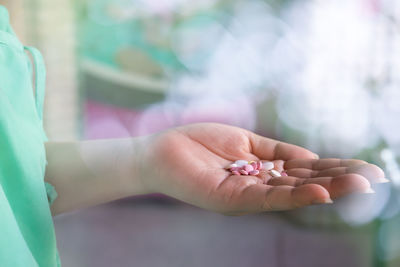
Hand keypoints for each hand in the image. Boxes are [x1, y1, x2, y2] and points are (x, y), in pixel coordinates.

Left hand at [140, 123, 385, 214]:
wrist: (161, 151)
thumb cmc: (199, 144)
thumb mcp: (246, 142)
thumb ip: (277, 152)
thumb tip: (311, 156)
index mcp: (262, 172)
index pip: (304, 170)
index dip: (334, 169)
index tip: (364, 168)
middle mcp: (258, 187)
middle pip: (303, 184)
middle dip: (337, 182)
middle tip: (373, 180)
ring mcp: (246, 195)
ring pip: (291, 193)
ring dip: (324, 189)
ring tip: (357, 186)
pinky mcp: (231, 198)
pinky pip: (266, 198)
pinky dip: (293, 196)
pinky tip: (317, 192)